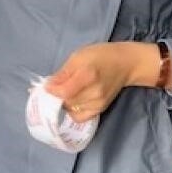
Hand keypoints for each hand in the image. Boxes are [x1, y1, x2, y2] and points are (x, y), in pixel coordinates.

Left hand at [45, 41, 160, 121]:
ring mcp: (99, 103)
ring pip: (71, 109)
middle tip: (53, 88)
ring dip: (63, 103)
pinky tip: (72, 101)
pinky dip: (73, 111)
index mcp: (88, 75)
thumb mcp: (78, 56)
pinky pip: (80, 117)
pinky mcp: (101, 109)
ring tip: (64, 92)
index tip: (46, 86)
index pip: (63, 92)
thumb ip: (63, 73)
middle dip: (55, 96)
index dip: (51, 91)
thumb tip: (48, 86)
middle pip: (66, 102)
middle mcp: (94, 92)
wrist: (125, 64)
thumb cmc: (100, 55)